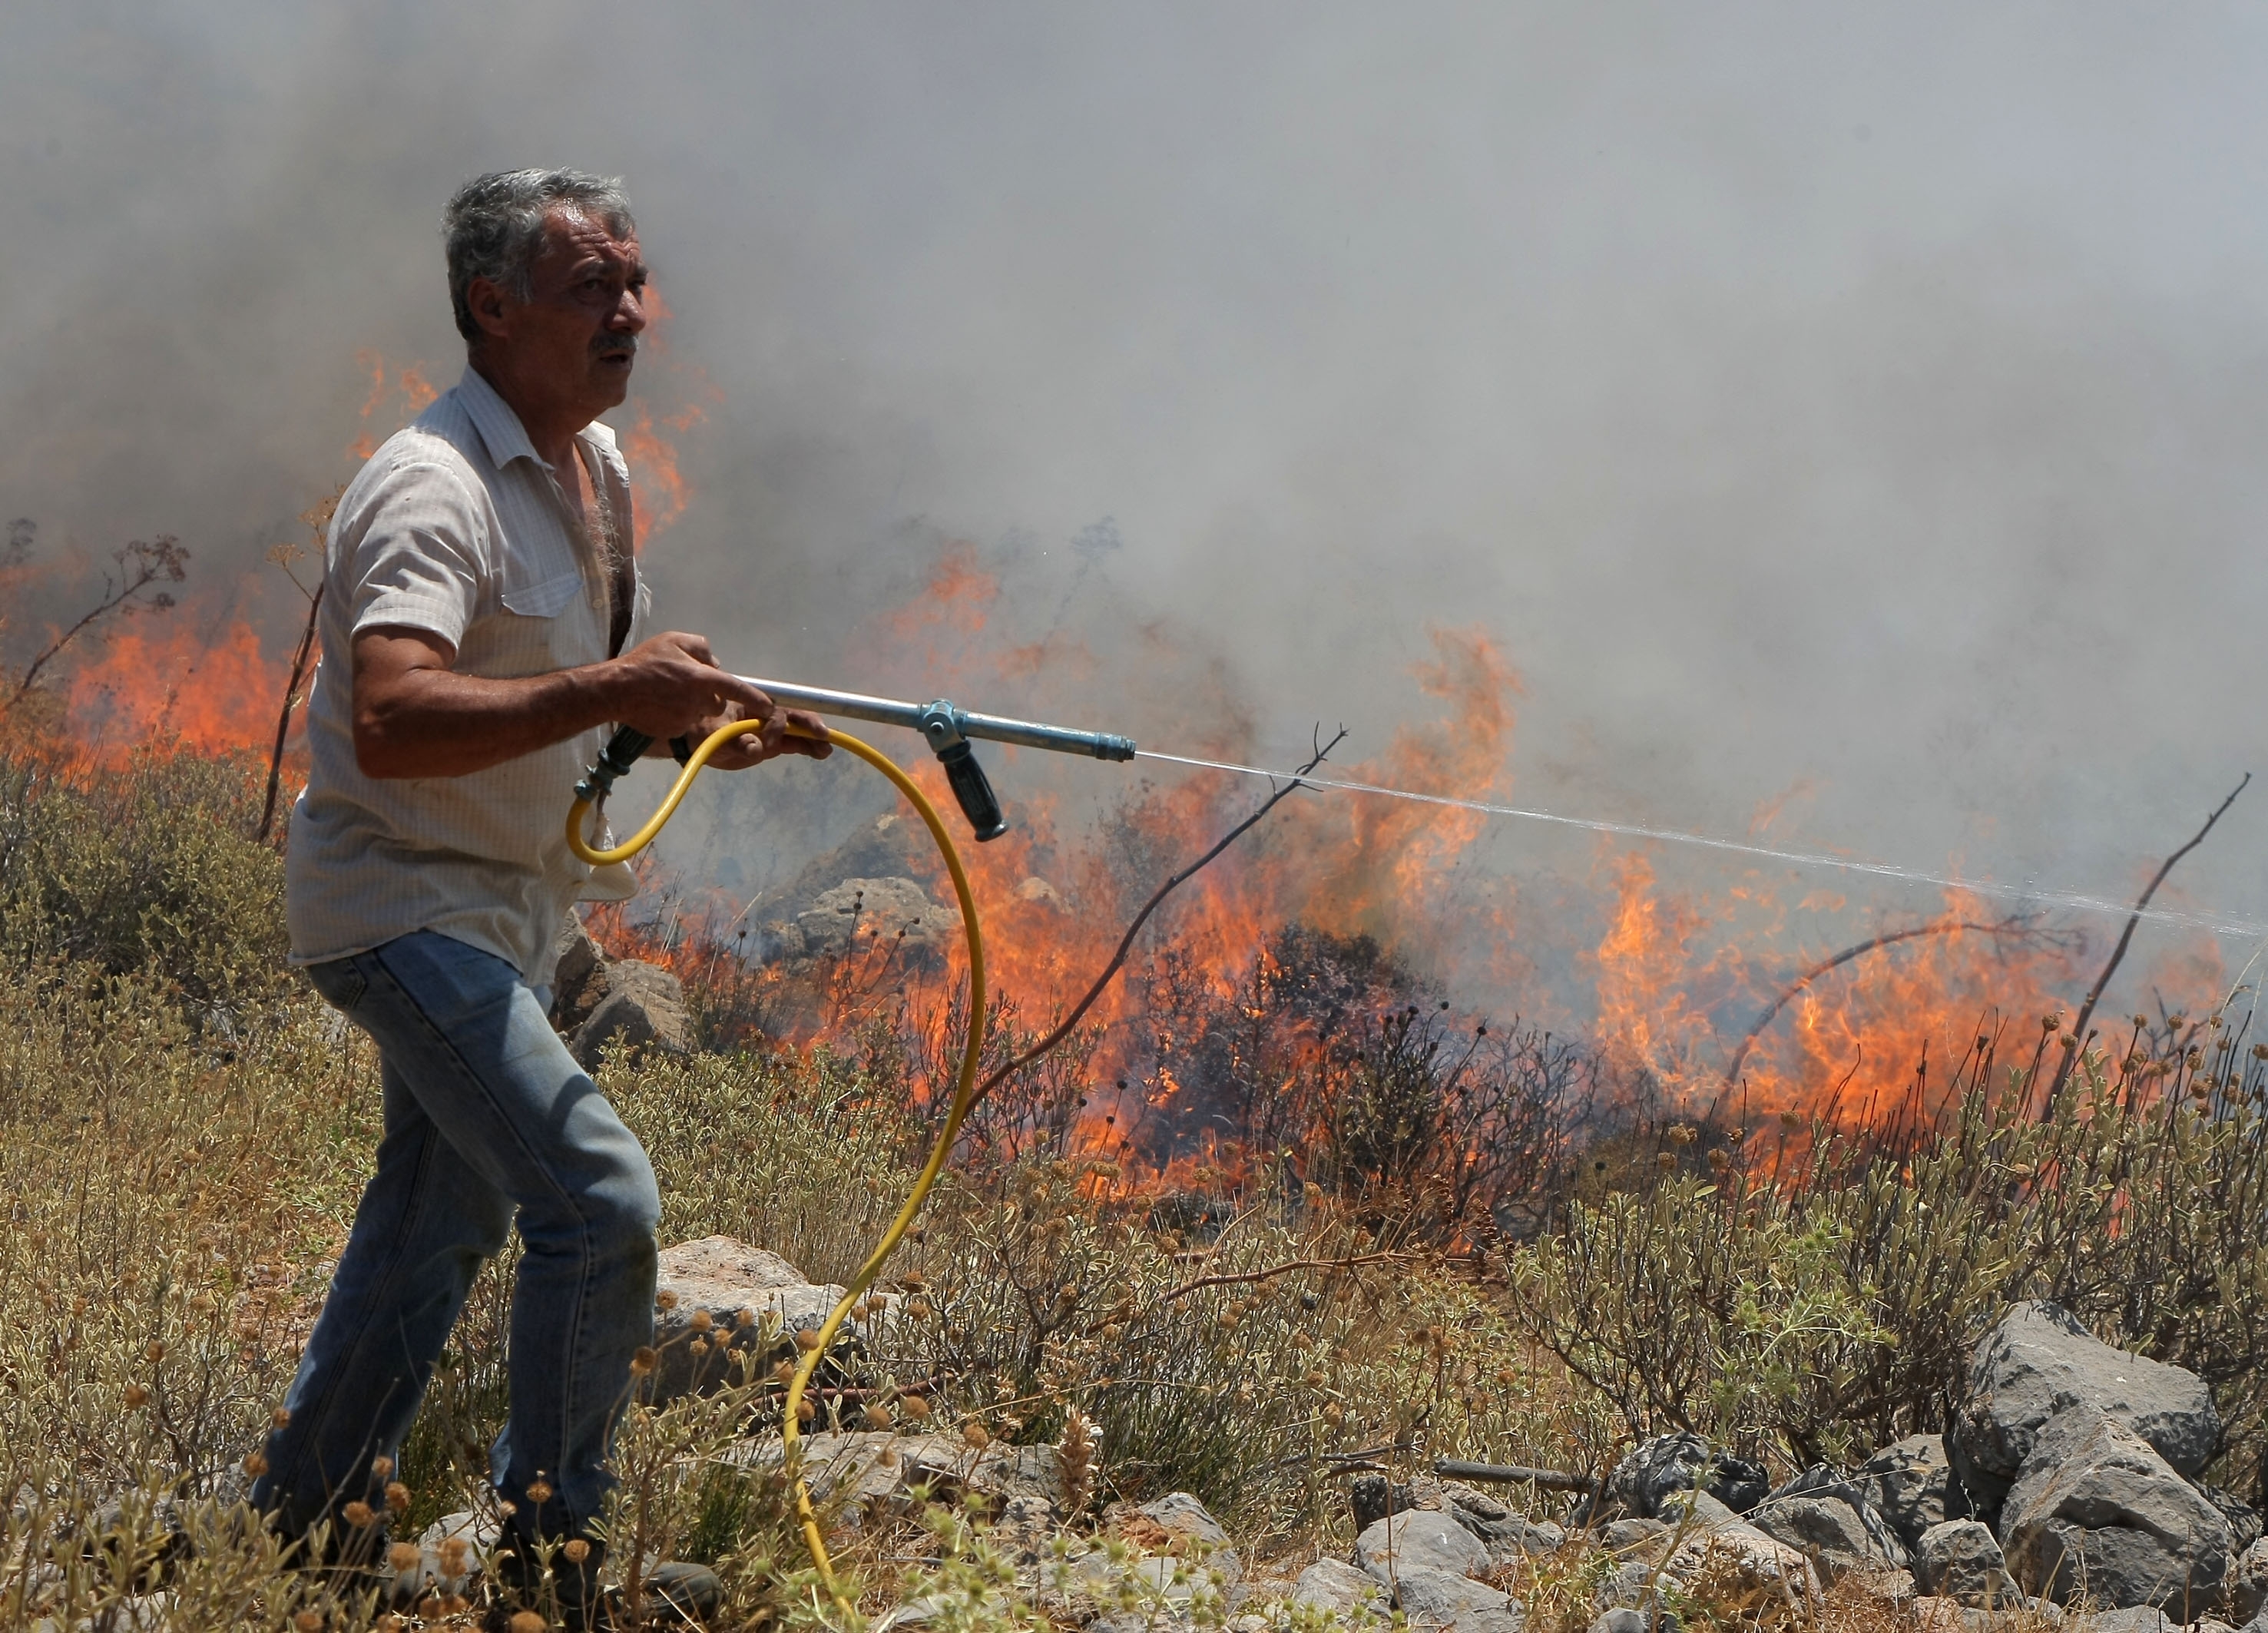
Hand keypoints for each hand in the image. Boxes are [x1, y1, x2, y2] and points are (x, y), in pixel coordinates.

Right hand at [603, 631, 778, 741]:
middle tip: (684, 685)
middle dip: (707, 697)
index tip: (770, 708)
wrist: (616, 690)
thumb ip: (701, 647)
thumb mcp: (674, 640)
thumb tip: (714, 662)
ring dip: (691, 706)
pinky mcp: (675, 731)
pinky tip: (659, 706)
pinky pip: (683, 723)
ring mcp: (686, 719)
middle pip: (716, 704)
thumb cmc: (645, 662)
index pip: (737, 689)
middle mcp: (698, 701)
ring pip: (699, 714)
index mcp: (701, 678)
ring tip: (667, 694)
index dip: (756, 699)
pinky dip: (676, 716)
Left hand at [691, 704, 833, 769]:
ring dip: (813, 738)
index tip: (775, 741)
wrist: (698, 743)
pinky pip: (795, 743)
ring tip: (826, 750)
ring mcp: (772, 728)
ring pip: (798, 729)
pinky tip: (821, 753)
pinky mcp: (775, 742)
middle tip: (822, 735)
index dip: (782, 721)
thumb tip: (755, 748)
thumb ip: (735, 742)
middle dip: (808, 724)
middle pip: (793, 715)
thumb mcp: (715, 736)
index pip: (774, 708)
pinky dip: (808, 747)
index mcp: (752, 702)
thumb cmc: (703, 731)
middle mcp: (766, 712)